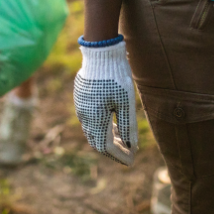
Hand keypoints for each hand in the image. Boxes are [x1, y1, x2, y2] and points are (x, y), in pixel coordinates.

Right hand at [73, 38, 137, 165]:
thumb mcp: (126, 102)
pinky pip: (89, 120)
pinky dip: (102, 127)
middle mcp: (85, 115)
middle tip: (128, 154)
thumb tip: (131, 146)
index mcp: (95, 118)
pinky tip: (112, 123)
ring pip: (92, 131)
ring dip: (107, 139)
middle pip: (96, 142)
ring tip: (122, 141)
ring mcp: (81, 107)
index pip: (106, 147)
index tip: (132, 161)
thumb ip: (127, 126)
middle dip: (113, 150)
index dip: (119, 156)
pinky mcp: (81, 98)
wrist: (100, 52)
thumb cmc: (115, 76)